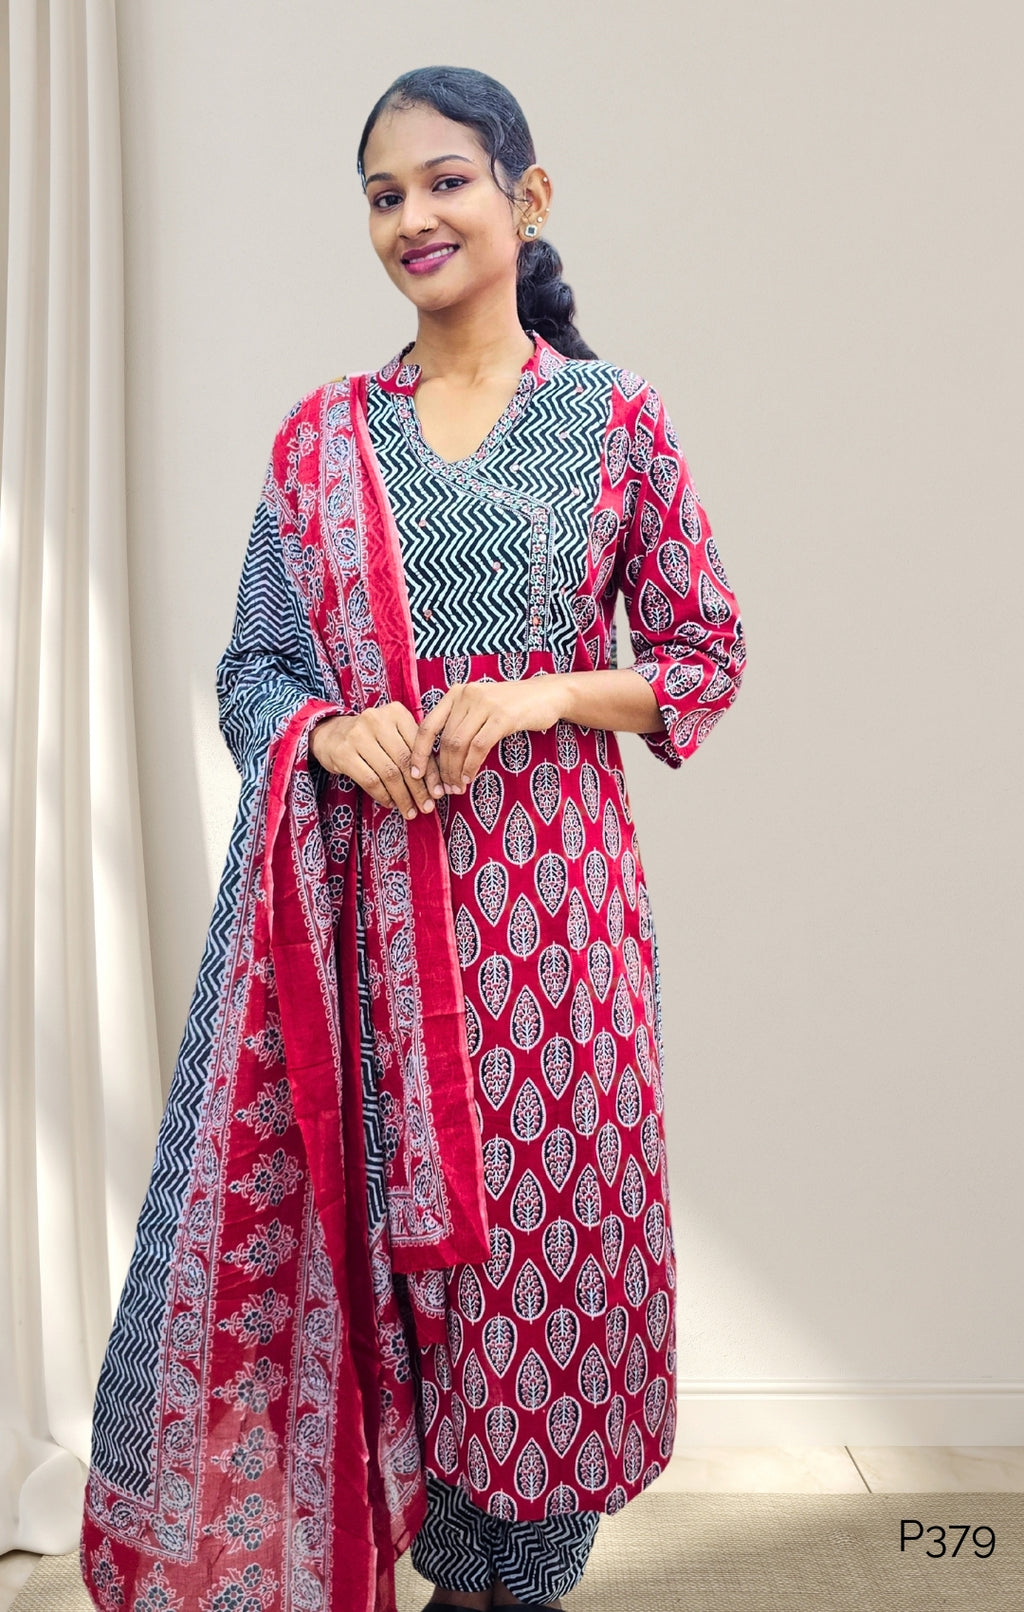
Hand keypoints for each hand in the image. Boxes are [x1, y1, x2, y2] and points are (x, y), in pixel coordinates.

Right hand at [309, 704, 446, 819]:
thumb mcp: (393, 733)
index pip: (419, 747)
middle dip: (419, 789)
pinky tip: (391, 804)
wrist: (330, 733)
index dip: (431, 773)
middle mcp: (377, 720)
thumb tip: (436, 783)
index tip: (438, 792)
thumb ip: (413, 749)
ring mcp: (358, 736)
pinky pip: (371, 781)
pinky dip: (384, 796)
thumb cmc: (370, 737)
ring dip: (403, 797)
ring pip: (389, 773)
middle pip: (405, 761)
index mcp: (396, 712)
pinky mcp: (343, 754)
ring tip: (410, 811)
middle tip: (427, 807)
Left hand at [408, 678, 565, 792]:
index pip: (428, 725)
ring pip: (459, 745)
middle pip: (445, 740)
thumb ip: (460, 723)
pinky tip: (469, 777)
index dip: (419, 752)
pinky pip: (479, 747)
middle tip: (444, 788)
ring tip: (457, 787)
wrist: (546, 695)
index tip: (416, 773)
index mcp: (456, 693)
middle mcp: (467, 695)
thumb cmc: (511, 707)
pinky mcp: (502, 717)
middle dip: (442, 769)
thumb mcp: (480, 708)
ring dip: (455, 771)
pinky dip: (471, 766)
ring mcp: (485, 704)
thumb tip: (437, 756)